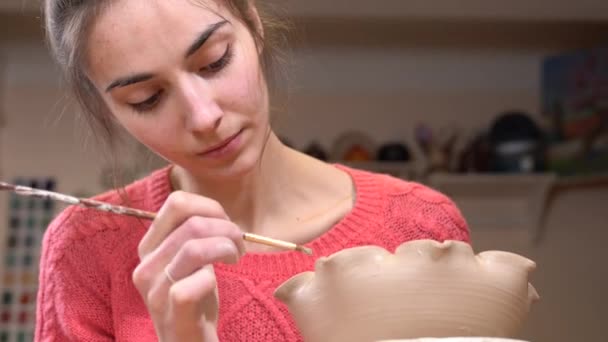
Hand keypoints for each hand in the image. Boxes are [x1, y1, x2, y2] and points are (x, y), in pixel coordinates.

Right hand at [132, 191, 244, 341]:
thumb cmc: (194, 298)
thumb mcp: (188, 260)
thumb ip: (192, 234)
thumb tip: (216, 212)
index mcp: (149, 246)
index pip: (176, 203)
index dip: (210, 207)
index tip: (226, 225)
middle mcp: (145, 265)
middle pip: (192, 223)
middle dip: (227, 229)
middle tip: (238, 246)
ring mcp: (155, 291)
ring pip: (193, 247)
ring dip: (226, 248)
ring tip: (235, 259)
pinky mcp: (172, 313)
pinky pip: (194, 282)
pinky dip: (212, 278)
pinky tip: (217, 283)